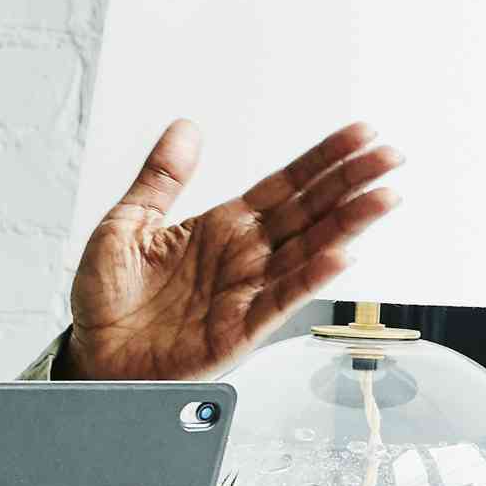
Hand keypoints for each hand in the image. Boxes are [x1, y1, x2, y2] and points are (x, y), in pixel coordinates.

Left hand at [66, 118, 401, 380]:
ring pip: (309, 252)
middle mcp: (245, 256)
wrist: (94, 356)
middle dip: (351, 184)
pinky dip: (312, 279)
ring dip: (348, 225)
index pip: (285, 186)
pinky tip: (341, 256)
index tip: (360, 135)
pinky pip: (282, 300)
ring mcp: (247, 292)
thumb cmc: (109, 299)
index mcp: (223, 227)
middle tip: (391, 156)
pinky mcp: (240, 330)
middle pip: (310, 212)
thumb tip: (185, 129)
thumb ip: (160, 178)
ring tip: (384, 197)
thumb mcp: (127, 223)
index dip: (323, 160)